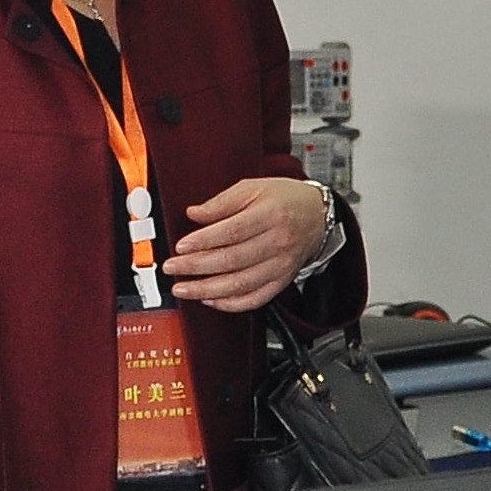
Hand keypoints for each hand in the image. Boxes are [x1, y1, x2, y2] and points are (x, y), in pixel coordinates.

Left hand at [163, 177, 328, 311]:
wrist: (317, 215)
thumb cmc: (284, 199)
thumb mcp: (253, 187)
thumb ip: (222, 201)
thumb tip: (194, 214)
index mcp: (271, 214)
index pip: (232, 232)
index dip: (204, 241)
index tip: (181, 247)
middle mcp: (278, 242)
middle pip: (232, 260)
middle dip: (196, 267)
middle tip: (172, 268)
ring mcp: (281, 265)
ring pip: (241, 284)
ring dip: (207, 290)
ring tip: (184, 289)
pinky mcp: (282, 280)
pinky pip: (255, 299)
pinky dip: (231, 303)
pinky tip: (211, 299)